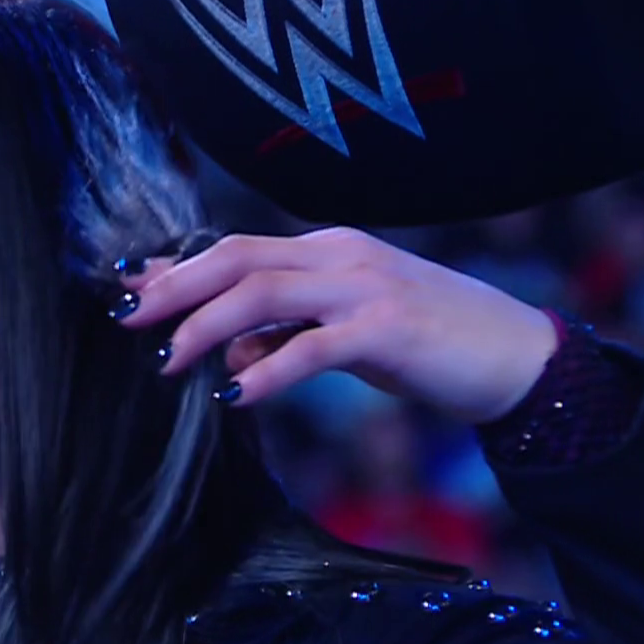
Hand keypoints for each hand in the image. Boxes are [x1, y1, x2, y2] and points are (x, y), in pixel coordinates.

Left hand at [114, 228, 559, 423]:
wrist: (517, 358)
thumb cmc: (428, 346)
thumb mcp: (346, 335)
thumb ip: (287, 334)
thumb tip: (227, 352)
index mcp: (328, 251)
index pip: (236, 248)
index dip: (177, 267)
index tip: (127, 285)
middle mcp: (341, 256)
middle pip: (237, 258)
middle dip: (174, 288)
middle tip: (126, 319)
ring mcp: (365, 288)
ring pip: (262, 292)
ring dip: (204, 326)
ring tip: (167, 362)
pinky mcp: (388, 330)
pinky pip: (311, 347)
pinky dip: (265, 369)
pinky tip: (233, 395)